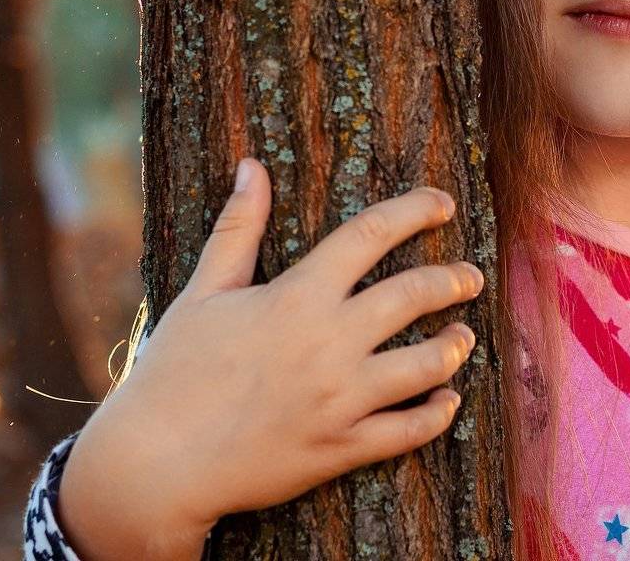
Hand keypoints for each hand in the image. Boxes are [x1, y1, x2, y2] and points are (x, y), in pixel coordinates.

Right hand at [59, 156, 483, 559]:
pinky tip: (448, 402)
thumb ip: (238, 228)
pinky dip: (436, 414)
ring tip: (464, 336)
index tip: (441, 203)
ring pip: (425, 366)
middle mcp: (330, 342)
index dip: (414, 211)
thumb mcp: (204, 290)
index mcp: (298, 296)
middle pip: (413, 296)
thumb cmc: (175, 370)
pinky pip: (408, 431)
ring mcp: (342, 399)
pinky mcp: (342, 449)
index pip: (371, 235)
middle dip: (452, 280)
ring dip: (453, 346)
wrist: (157, 462)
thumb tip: (252, 166)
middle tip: (472, 275)